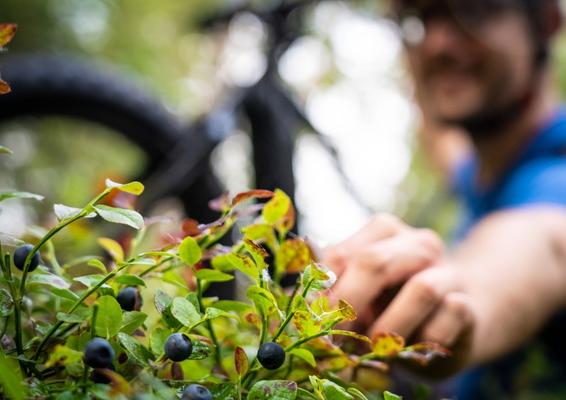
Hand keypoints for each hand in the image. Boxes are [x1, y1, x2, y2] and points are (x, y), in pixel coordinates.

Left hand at [323, 214, 475, 375]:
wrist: (454, 320)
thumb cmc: (394, 305)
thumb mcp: (361, 293)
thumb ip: (334, 291)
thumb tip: (299, 305)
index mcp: (383, 232)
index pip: (342, 254)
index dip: (323, 292)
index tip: (311, 323)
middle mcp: (417, 243)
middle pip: (376, 262)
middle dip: (350, 304)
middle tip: (335, 339)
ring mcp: (448, 270)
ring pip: (421, 289)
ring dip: (391, 326)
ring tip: (376, 347)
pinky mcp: (468, 303)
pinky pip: (451, 316)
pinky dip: (428, 338)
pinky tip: (417, 347)